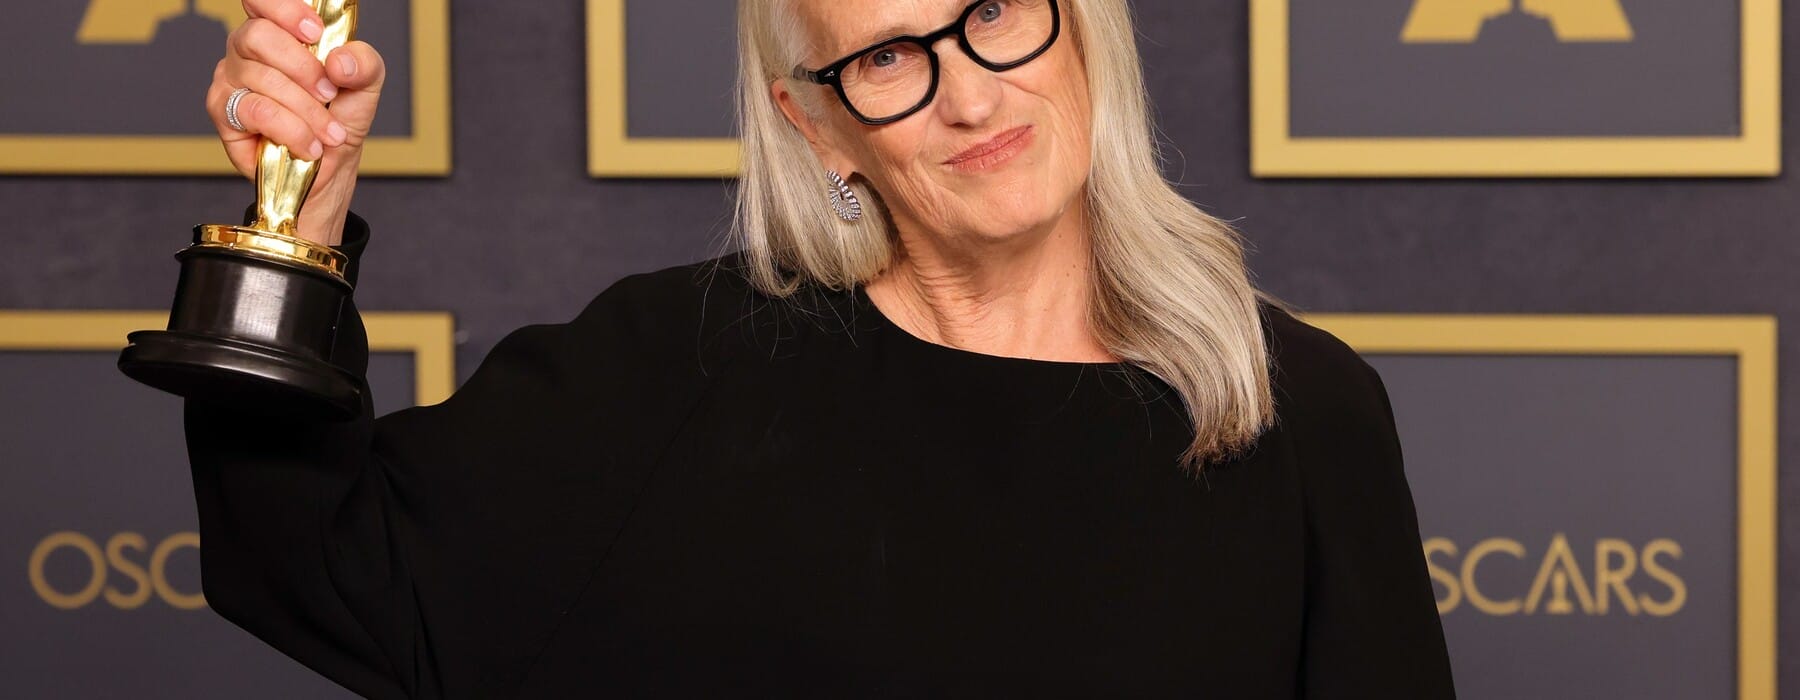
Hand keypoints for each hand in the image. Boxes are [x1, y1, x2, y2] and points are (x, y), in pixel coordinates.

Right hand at [206, 0, 385, 244]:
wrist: (329, 166)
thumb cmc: (339, 118)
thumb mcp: (364, 86)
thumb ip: (363, 63)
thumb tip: (340, 60)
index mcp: (278, 31)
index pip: (261, 1)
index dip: (285, 9)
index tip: (315, 32)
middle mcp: (247, 49)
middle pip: (259, 35)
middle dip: (303, 67)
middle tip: (330, 94)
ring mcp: (231, 78)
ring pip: (263, 79)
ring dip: (307, 110)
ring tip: (330, 133)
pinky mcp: (223, 111)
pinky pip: (257, 111)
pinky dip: (292, 130)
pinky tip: (309, 145)